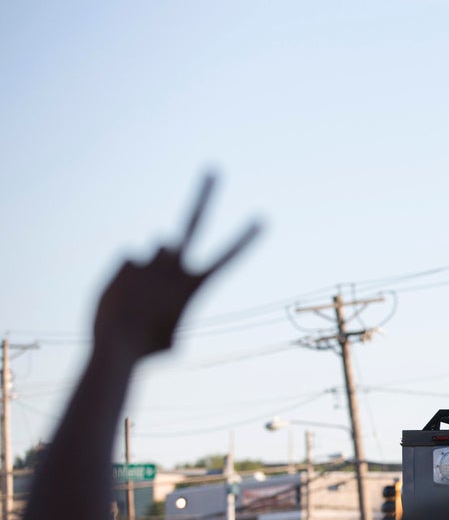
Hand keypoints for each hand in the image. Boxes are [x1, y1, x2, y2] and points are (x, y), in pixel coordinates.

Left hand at [93, 174, 261, 358]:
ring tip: (143, 292)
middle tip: (213, 170)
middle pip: (193, 222)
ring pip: (160, 247)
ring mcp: (150, 261)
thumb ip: (171, 300)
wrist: (115, 347)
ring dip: (156, 264)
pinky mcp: (127, 260)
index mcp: (195, 286)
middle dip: (205, 195)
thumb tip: (159, 276)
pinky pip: (132, 261)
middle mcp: (175, 266)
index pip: (227, 257)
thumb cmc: (149, 349)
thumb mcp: (170, 335)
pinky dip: (128, 276)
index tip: (262, 218)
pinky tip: (123, 295)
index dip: (245, 238)